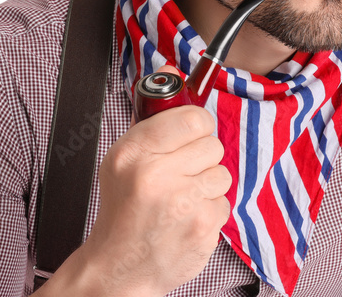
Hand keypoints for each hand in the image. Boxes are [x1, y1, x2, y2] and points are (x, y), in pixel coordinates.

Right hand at [75, 104, 231, 296]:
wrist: (117, 268)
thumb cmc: (123, 209)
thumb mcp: (122, 160)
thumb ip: (153, 121)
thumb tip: (173, 73)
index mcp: (133, 152)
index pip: (192, 117)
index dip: (196, 126)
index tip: (190, 134)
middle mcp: (156, 175)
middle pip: (211, 145)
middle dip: (200, 159)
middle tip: (179, 175)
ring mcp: (181, 203)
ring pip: (222, 173)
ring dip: (207, 186)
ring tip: (181, 200)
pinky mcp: (202, 227)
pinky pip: (224, 202)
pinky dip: (209, 211)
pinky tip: (185, 220)